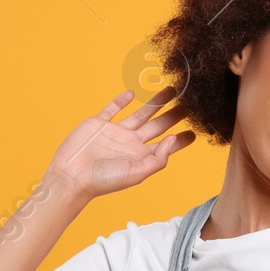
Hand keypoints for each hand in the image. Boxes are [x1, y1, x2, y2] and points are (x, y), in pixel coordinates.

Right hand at [44, 86, 195, 201]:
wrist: (72, 177)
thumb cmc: (104, 180)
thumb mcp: (137, 173)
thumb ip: (158, 158)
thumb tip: (173, 140)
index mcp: (141, 156)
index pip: (167, 144)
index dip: (181, 138)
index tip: (196, 130)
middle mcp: (131, 143)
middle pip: (158, 125)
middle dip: (173, 115)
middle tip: (190, 102)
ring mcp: (115, 132)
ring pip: (140, 113)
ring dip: (155, 102)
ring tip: (170, 90)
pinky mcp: (98, 123)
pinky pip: (112, 109)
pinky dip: (121, 100)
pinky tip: (132, 93)